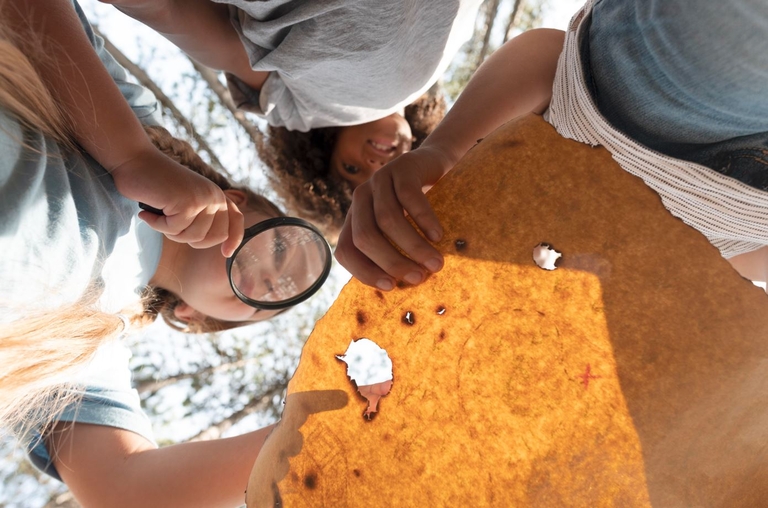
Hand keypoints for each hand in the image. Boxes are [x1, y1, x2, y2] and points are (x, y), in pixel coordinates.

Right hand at [110, 148, 243, 256]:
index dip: (234, 240)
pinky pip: (174, 230)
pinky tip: (146, 213)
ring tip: (158, 214)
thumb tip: (221, 245)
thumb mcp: (187, 202)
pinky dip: (156, 225)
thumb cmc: (156, 185)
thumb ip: (202, 217)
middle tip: (169, 224)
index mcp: (217, 195)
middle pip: (214, 237)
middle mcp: (215, 196)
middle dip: (190, 239)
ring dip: (170, 231)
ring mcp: (203, 199)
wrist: (135, 161)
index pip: (236, 221)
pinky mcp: (188, 204)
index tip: (226, 253)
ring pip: (193, 237)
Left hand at [335, 145, 454, 289]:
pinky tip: (438, 236)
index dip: (364, 272)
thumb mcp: (399, 229)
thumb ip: (394, 251)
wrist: (434, 164)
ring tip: (436, 263)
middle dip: (391, 262)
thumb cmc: (417, 207)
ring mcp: (379, 180)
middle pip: (365, 237)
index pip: (346, 251)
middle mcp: (360, 199)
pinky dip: (424, 220)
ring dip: (413, 246)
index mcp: (354, 218)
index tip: (391, 287)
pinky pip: (409, 197)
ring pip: (387, 219)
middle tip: (419, 278)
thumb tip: (406, 288)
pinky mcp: (401, 167)